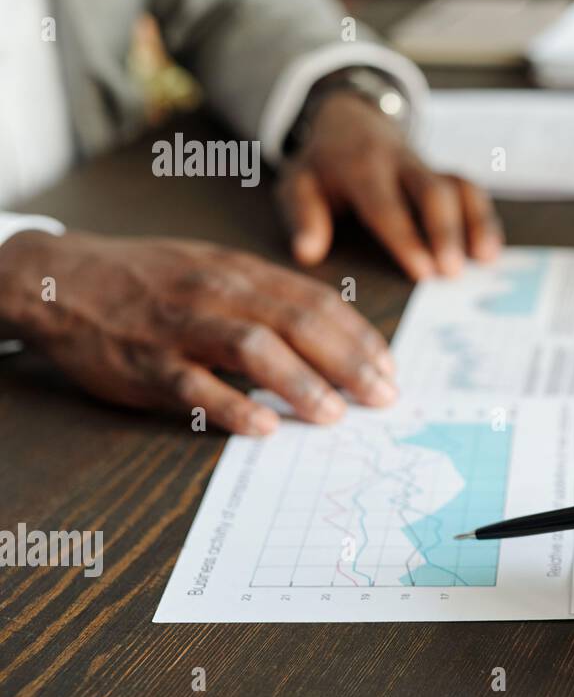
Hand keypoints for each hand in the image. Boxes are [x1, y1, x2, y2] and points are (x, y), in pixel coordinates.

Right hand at [0, 230, 396, 435]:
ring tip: (333, 413)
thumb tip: (333, 338)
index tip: (389, 368)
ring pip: (252, 348)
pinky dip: (231, 406)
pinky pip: (193, 385)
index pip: (317, 302)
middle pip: (297, 323)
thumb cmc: (151, 279)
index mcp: (241, 272)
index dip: (359, 336)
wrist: (61, 278)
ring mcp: (180, 327)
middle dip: (348, 362)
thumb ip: (270, 298)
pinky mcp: (145, 362)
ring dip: (300, 382)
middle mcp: (217, 293)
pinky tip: (263, 427)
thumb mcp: (216, 270)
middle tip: (381, 397)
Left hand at [277, 92, 503, 279]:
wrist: (350, 119)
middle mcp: (401, 164)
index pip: (387, 206)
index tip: (423, 272)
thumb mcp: (298, 182)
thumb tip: (307, 253)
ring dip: (477, 222)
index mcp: (362, 167)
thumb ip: (304, 215)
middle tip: (454, 272)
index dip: (407, 239)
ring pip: (460, 187)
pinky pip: (471, 190)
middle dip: (447, 232)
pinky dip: (485, 218)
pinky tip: (491, 250)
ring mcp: (428, 167)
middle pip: (433, 192)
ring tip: (486, 259)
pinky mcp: (445, 174)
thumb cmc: (324, 164)